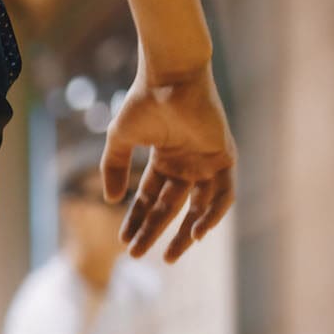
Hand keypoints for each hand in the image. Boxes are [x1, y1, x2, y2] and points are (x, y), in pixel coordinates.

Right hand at [102, 54, 235, 262]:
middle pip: (170, 207)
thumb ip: (113, 169)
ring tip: (170, 255)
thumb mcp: (119, 140)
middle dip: (154, 232)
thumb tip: (110, 200)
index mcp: (164, 159)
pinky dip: (212, 215)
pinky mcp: (224, 157)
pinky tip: (196, 233)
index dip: (136, 220)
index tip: (123, 242)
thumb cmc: (143, 102)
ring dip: (185, 232)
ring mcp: (205, 161)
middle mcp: (186, 163)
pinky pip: (223, 194)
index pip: (149, 198)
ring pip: (198, 207)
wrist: (169, 78)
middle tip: (139, 256)